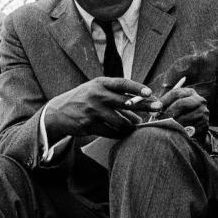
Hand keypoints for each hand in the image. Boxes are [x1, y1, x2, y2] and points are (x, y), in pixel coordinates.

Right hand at [44, 77, 161, 139]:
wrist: (58, 112)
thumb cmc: (83, 99)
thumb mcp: (97, 92)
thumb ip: (117, 99)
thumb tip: (139, 113)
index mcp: (100, 83)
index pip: (122, 83)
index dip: (137, 88)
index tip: (150, 93)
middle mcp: (97, 95)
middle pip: (126, 102)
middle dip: (145, 106)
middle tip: (159, 108)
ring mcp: (92, 111)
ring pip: (120, 121)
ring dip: (131, 125)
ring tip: (134, 127)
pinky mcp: (89, 125)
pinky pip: (110, 132)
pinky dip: (119, 134)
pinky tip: (122, 133)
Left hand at [158, 87, 208, 138]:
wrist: (195, 129)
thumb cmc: (180, 115)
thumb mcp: (173, 106)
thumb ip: (163, 106)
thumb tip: (153, 111)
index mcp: (190, 93)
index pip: (176, 93)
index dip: (164, 101)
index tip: (155, 108)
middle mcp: (199, 100)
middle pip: (181, 103)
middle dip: (168, 112)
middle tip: (159, 119)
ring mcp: (203, 112)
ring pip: (185, 117)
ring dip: (173, 123)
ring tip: (165, 126)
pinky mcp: (204, 124)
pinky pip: (189, 128)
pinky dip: (180, 130)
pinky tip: (175, 132)